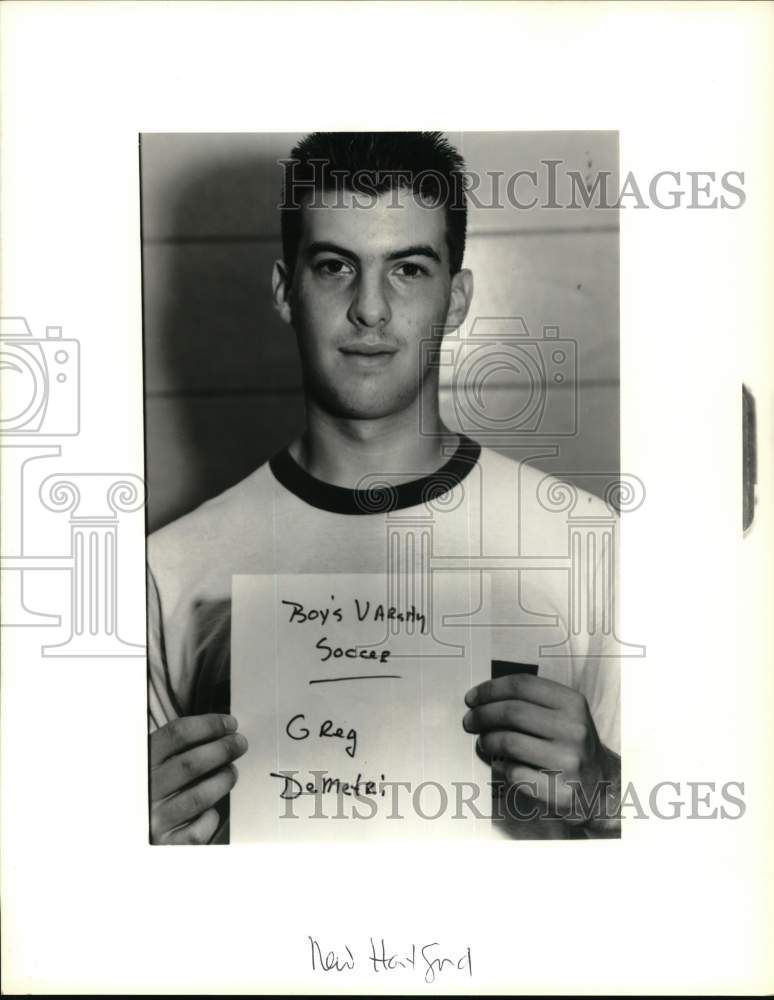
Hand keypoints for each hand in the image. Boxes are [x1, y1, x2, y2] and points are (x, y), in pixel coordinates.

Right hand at [149, 713, 247, 843]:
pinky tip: (211, 808)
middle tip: (239, 744)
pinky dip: (211, 816)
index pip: (176, 734)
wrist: (125, 833)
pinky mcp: (168, 843)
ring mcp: (156, 819)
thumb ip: (175, 750)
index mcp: (141, 764)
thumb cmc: (147, 791)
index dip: (208, 725)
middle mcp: (146, 790)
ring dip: (224, 779)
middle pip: (192, 763)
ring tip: (231, 771)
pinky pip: (199, 827)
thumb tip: (218, 733)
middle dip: (223, 749)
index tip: (228, 724)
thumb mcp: (151, 764)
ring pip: (201, 795)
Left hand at [463, 674, 619, 830]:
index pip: (523, 685)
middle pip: (512, 712)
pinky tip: (499, 764)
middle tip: (469, 721)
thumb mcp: (565, 714)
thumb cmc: (572, 745)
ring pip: (509, 741)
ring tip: (483, 742)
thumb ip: (533, 701)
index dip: (490, 689)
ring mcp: (569, 761)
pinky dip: (500, 767)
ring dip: (486, 741)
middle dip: (482, 715)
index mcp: (573, 704)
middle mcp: (574, 729)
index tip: (472, 698)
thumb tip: (485, 696)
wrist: (603, 786)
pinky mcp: (560, 790)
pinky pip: (515, 773)